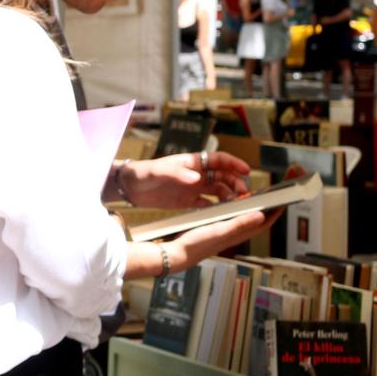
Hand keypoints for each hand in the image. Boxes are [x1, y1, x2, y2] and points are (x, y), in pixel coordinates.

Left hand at [121, 153, 251, 207]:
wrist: (129, 187)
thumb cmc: (144, 173)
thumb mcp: (160, 171)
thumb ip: (178, 174)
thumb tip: (198, 178)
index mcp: (192, 162)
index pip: (219, 160)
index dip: (234, 164)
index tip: (247, 171)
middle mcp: (196, 174)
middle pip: (223, 176)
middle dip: (236, 183)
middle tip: (244, 194)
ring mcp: (193, 188)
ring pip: (218, 190)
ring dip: (229, 196)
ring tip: (236, 206)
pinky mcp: (188, 201)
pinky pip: (207, 204)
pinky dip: (216, 208)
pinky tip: (222, 215)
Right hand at [168, 208, 277, 268]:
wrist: (177, 254)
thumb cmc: (196, 244)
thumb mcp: (219, 230)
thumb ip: (240, 223)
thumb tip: (262, 216)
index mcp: (238, 233)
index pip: (264, 222)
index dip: (276, 212)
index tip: (286, 199)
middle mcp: (234, 233)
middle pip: (257, 219)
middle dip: (269, 208)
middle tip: (276, 194)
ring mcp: (225, 232)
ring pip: (246, 218)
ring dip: (254, 208)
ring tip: (260, 197)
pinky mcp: (216, 230)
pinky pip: (233, 218)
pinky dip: (238, 209)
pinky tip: (234, 204)